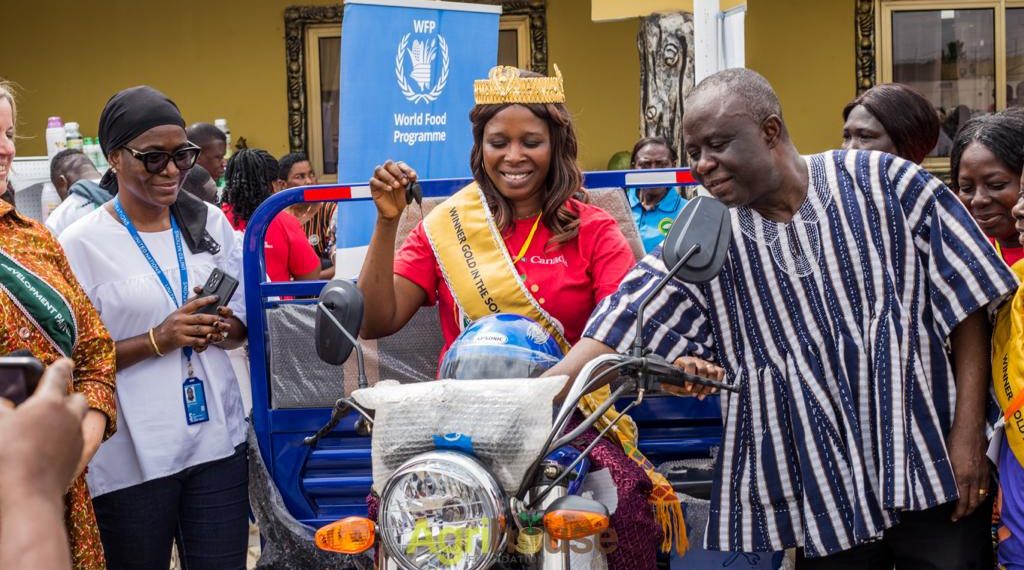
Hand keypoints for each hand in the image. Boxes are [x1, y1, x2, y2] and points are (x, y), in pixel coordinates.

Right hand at [0, 359, 86, 496]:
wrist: (28, 493)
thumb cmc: (9, 456)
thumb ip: (2, 408)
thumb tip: (5, 403)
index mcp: (49, 402)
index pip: (58, 376)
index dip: (61, 366)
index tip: (65, 362)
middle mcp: (69, 416)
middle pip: (77, 398)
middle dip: (67, 395)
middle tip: (53, 399)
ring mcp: (76, 437)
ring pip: (80, 418)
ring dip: (70, 415)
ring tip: (53, 421)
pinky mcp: (78, 455)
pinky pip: (78, 438)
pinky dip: (69, 435)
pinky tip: (54, 443)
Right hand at [152, 293, 230, 354]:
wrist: (156, 339)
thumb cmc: (169, 325)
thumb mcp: (176, 314)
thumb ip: (188, 307)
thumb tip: (199, 296)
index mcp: (180, 311)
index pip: (195, 303)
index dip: (206, 299)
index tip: (216, 297)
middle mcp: (180, 320)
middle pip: (200, 318)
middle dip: (213, 318)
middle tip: (223, 319)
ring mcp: (180, 330)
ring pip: (200, 330)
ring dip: (212, 330)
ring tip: (221, 330)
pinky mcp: (180, 341)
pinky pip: (196, 341)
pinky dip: (205, 341)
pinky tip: (211, 339)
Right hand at [369, 160, 416, 221]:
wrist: (395, 211)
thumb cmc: (402, 198)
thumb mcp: (409, 190)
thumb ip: (411, 182)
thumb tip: (413, 176)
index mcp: (396, 171)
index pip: (400, 164)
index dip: (407, 169)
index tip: (413, 176)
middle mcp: (387, 172)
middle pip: (388, 163)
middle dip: (397, 172)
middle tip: (404, 182)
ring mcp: (378, 178)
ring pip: (378, 169)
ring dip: (389, 177)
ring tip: (396, 186)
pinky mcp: (373, 186)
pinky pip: (373, 180)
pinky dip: (382, 184)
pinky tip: (389, 189)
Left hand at [666, 356, 725, 399]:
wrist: (683, 382)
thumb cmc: (676, 382)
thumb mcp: (670, 383)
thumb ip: (668, 384)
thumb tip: (664, 384)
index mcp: (684, 361)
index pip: (690, 364)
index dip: (690, 376)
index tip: (688, 388)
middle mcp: (696, 361)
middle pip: (703, 368)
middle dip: (700, 384)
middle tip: (695, 393)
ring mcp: (705, 364)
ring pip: (712, 371)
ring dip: (708, 385)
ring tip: (702, 394)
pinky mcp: (713, 369)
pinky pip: (720, 372)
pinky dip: (718, 381)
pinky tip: (712, 390)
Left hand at [946, 421, 989, 520]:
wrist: (969, 430)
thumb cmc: (953, 442)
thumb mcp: (946, 460)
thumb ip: (948, 475)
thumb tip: (945, 486)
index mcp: (962, 477)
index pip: (962, 502)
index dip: (959, 512)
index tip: (953, 518)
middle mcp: (974, 478)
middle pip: (974, 502)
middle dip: (967, 512)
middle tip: (960, 516)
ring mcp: (982, 474)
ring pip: (982, 496)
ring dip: (975, 505)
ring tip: (968, 509)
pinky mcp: (987, 469)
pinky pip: (986, 487)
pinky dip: (982, 495)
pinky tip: (977, 496)